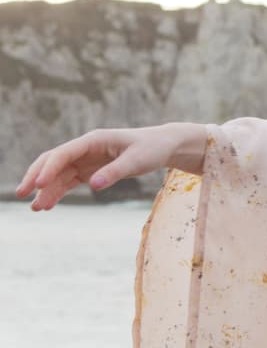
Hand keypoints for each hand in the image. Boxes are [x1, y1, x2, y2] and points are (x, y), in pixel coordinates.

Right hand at [15, 123, 205, 210]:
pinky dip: (59, 192)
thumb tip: (92, 185)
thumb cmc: (152, 149)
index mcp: (94, 140)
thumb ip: (115, 172)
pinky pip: (70, 181)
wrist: (164, 146)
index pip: (64, 153)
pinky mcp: (91, 170)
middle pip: (53, 161)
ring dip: (47, 189)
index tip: (39, 184)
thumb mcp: (137, 161)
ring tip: (36, 208)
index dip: (49, 168)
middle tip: (22, 194)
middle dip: (37, 176)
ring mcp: (86, 159)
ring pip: (59, 174)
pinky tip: (49, 204)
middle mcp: (85, 148)